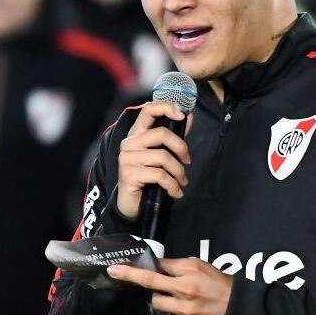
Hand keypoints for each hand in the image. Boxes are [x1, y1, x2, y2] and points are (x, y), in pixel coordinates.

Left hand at [108, 258, 232, 314]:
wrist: (239, 312)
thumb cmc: (222, 285)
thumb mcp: (204, 267)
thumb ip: (179, 266)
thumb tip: (158, 266)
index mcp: (190, 272)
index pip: (158, 266)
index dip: (137, 266)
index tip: (117, 266)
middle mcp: (184, 290)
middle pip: (150, 282)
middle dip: (130, 276)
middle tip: (113, 272)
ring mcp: (182, 310)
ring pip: (156, 302)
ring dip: (160, 298)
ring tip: (174, 297)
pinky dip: (173, 312)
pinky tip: (186, 310)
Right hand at [116, 102, 192, 219]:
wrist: (132, 205)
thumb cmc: (148, 178)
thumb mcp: (160, 156)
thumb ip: (172, 137)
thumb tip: (188, 116)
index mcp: (136, 135)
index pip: (148, 110)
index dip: (166, 108)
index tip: (183, 116)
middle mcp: (129, 144)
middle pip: (162, 134)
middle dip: (181, 148)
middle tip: (187, 161)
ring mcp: (127, 159)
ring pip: (163, 157)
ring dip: (178, 172)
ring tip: (181, 181)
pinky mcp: (129, 174)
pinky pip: (160, 175)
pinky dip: (172, 185)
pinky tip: (175, 192)